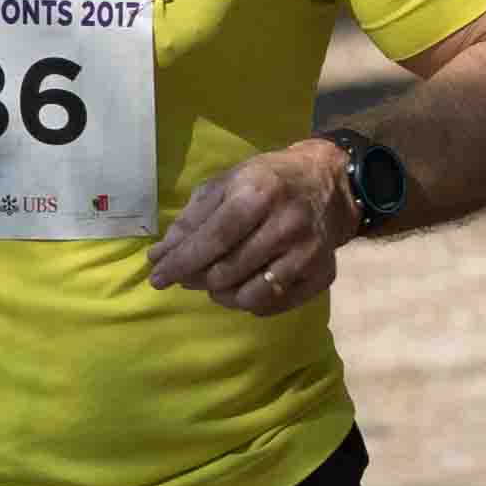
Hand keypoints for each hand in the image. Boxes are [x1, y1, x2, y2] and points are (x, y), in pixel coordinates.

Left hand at [146, 140, 347, 316]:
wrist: (328, 182)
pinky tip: (242, 285)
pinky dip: (249, 302)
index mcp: (259, 192)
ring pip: (249, 295)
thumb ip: (193, 218)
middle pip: (228, 271)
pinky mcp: (322, 275)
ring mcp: (308, 253)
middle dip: (196, 278)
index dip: (182, 261)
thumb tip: (160, 255)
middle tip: (186, 276)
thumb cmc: (268, 180)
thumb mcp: (227, 182)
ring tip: (215, 280)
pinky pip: (273, 305)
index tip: (157, 277)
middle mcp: (287, 224)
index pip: (213, 239)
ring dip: (221, 294)